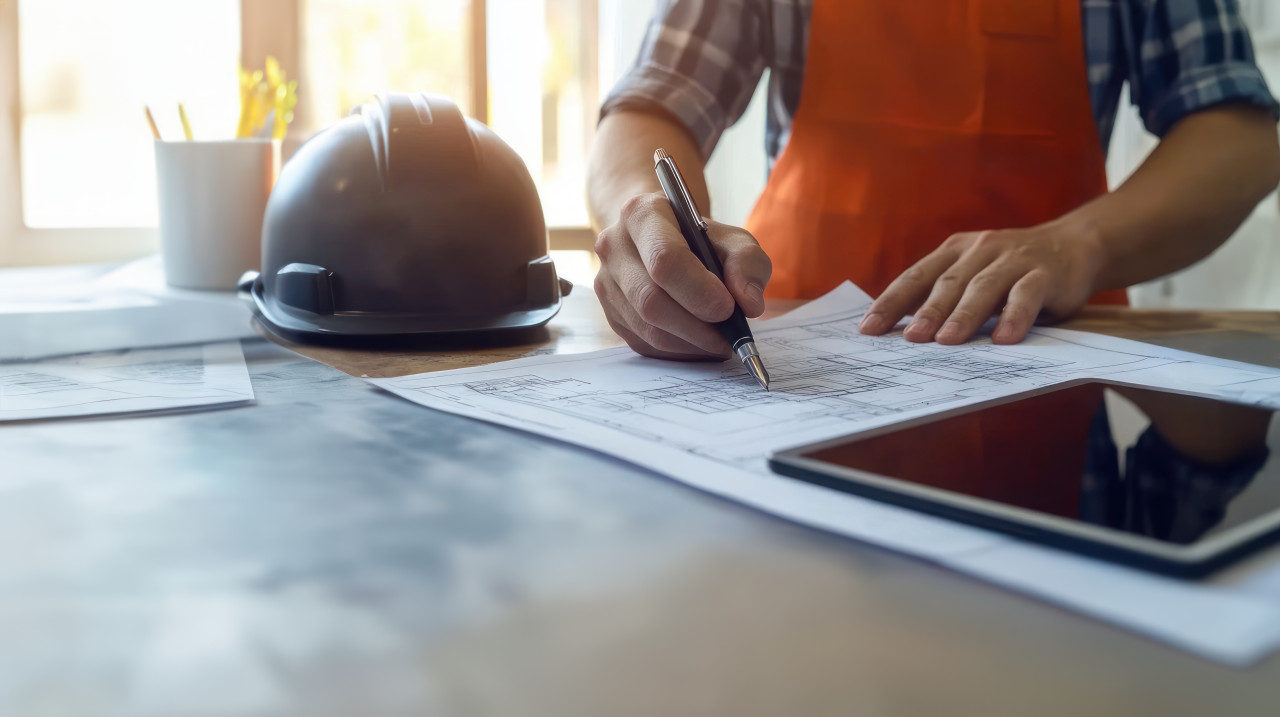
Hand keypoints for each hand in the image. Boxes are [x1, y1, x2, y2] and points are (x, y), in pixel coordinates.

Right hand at [594, 192, 771, 359]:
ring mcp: (606, 283)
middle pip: (650, 299)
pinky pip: (645, 344)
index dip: (698, 290)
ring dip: (691, 342)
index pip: (665, 259)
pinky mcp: (611, 313)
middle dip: (696, 325)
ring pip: (648, 328)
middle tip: (729, 335)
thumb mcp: (733, 239)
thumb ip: (748, 264)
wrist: (663, 241)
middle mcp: (613, 246)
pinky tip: (700, 342)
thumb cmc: (700, 239)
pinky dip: (680, 350)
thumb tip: (748, 304)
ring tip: (721, 340)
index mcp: (641, 214)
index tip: (728, 308)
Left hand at [858, 222, 1104, 344]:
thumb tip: (903, 333)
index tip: (868, 329)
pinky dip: (1014, 316)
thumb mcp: (974, 274)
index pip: (916, 277)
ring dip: (964, 315)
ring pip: (983, 287)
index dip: (891, 302)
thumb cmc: (1011, 270)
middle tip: (909, 339)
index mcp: (954, 252)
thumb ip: (945, 295)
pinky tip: (1003, 339)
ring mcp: (1013, 259)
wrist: (1074, 245)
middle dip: (926, 312)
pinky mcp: (1045, 273)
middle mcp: (980, 250)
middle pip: (947, 283)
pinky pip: (1026, 295)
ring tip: (947, 341)